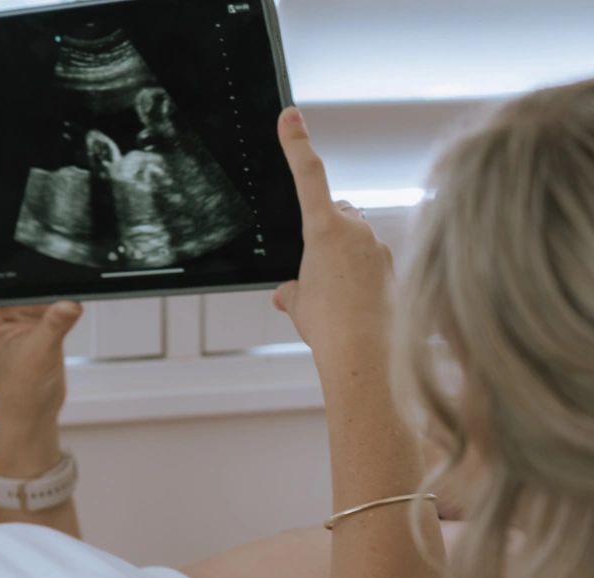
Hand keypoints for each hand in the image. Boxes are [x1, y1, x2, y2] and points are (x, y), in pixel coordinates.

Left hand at [0, 196, 83, 426]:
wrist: (34, 410)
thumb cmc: (23, 389)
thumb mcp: (39, 353)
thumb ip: (54, 326)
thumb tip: (69, 303)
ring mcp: (17, 316)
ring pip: (19, 278)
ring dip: (25, 260)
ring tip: (32, 231)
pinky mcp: (37, 322)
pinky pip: (43, 294)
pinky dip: (51, 282)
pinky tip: (59, 270)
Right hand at [271, 108, 394, 354]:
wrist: (366, 355)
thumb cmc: (331, 327)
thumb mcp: (298, 304)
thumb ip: (293, 289)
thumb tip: (288, 292)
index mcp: (324, 230)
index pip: (308, 176)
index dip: (297, 144)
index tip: (291, 117)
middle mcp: (356, 231)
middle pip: (338, 214)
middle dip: (326, 232)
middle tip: (315, 269)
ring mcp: (379, 247)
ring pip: (357, 239)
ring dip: (344, 259)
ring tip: (336, 297)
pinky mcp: (395, 266)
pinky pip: (373, 261)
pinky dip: (362, 276)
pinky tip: (355, 303)